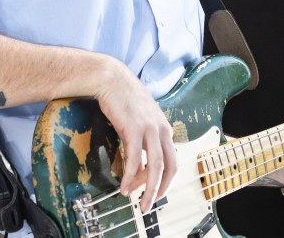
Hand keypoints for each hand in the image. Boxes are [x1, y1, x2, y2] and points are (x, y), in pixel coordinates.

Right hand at [93, 60, 176, 212]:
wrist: (111, 78)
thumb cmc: (123, 98)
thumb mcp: (140, 120)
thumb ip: (144, 139)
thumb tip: (137, 161)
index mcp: (165, 129)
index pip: (172, 161)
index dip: (164, 180)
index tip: (154, 192)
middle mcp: (162, 130)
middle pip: (169, 167)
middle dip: (160, 190)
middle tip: (149, 205)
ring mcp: (149, 129)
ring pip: (155, 167)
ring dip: (147, 189)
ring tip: (138, 202)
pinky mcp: (134, 128)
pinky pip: (135, 159)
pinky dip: (130, 177)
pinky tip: (123, 186)